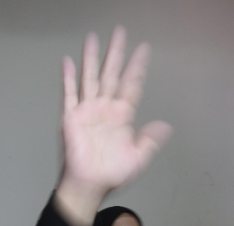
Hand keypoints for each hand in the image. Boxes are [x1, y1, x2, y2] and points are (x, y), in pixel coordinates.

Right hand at [55, 26, 171, 225]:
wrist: (89, 185)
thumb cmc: (112, 174)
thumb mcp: (138, 158)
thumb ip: (150, 141)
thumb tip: (166, 125)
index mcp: (122, 116)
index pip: (132, 85)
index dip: (137, 67)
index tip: (144, 48)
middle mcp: (105, 108)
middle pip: (112, 74)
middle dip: (116, 53)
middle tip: (120, 31)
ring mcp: (87, 110)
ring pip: (91, 78)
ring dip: (92, 58)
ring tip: (93, 37)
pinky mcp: (71, 117)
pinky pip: (69, 94)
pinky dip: (68, 78)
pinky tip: (68, 61)